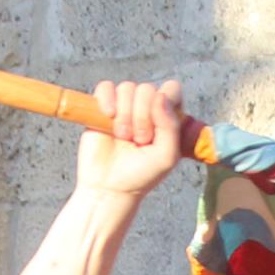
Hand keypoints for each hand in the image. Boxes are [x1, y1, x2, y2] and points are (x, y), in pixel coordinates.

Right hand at [77, 78, 186, 203]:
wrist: (109, 186)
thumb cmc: (141, 174)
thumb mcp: (167, 156)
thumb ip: (171, 126)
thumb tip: (160, 96)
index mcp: (167, 116)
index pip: (171, 89)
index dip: (164, 103)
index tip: (158, 129)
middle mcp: (146, 107)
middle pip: (148, 89)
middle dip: (143, 116)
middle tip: (139, 140)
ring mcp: (124, 105)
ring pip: (127, 88)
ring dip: (125, 114)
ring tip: (123, 137)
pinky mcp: (103, 106)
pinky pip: (106, 87)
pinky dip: (107, 99)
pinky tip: (108, 117)